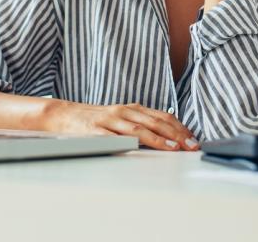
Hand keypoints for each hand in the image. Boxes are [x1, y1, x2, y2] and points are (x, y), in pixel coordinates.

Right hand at [41, 100, 198, 151]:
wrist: (64, 115)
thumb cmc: (96, 121)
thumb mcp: (122, 119)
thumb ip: (141, 125)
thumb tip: (168, 138)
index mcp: (132, 109)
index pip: (162, 117)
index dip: (180, 128)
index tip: (194, 139)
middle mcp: (124, 112)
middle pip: (155, 122)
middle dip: (176, 134)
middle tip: (191, 146)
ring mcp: (109, 121)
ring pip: (138, 129)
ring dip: (158, 139)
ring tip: (174, 148)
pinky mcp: (95, 131)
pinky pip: (113, 138)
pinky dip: (128, 143)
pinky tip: (139, 149)